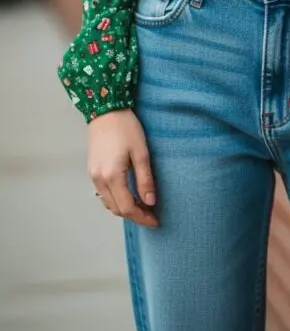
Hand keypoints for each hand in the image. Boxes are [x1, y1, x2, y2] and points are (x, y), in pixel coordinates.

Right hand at [88, 108, 158, 227]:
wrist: (105, 109)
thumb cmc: (126, 127)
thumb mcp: (141, 152)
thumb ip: (145, 179)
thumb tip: (151, 202)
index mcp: (112, 176)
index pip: (127, 208)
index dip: (142, 217)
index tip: (155, 221)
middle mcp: (99, 180)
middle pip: (117, 209)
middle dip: (134, 215)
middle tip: (151, 214)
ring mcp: (93, 175)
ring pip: (109, 203)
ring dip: (124, 208)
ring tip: (142, 205)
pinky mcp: (92, 169)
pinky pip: (103, 193)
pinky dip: (116, 199)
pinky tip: (128, 194)